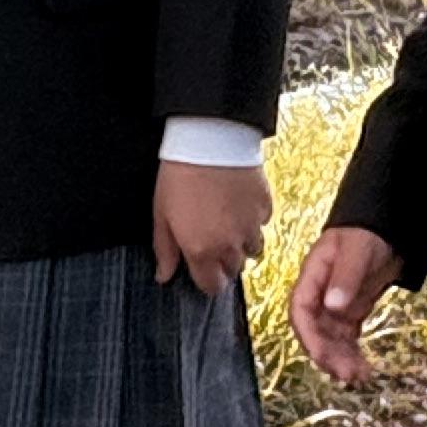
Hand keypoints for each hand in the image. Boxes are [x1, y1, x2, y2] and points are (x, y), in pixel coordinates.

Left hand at [154, 153, 273, 296]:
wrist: (209, 140)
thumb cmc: (179, 176)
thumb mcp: (161, 215)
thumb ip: (165, 250)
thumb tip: (163, 276)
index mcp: (202, 251)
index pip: (212, 286)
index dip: (207, 281)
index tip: (202, 270)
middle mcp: (230, 245)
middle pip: (233, 269)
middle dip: (223, 261)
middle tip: (211, 240)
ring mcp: (251, 226)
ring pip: (252, 249)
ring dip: (241, 243)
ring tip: (228, 223)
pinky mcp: (265, 206)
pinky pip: (262, 223)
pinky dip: (253, 220)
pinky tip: (239, 204)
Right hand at [289, 224, 402, 385]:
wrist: (386, 231)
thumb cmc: (367, 234)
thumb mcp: (357, 251)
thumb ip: (345, 277)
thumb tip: (333, 307)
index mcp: (312, 277)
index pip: (300, 310)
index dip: (308, 335)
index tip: (321, 355)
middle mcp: (319, 296)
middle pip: (315, 330)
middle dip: (328, 354)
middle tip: (347, 375)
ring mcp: (333, 306)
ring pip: (330, 339)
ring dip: (341, 359)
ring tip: (359, 377)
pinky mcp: (349, 314)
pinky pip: (346, 339)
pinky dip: (352, 354)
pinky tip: (363, 370)